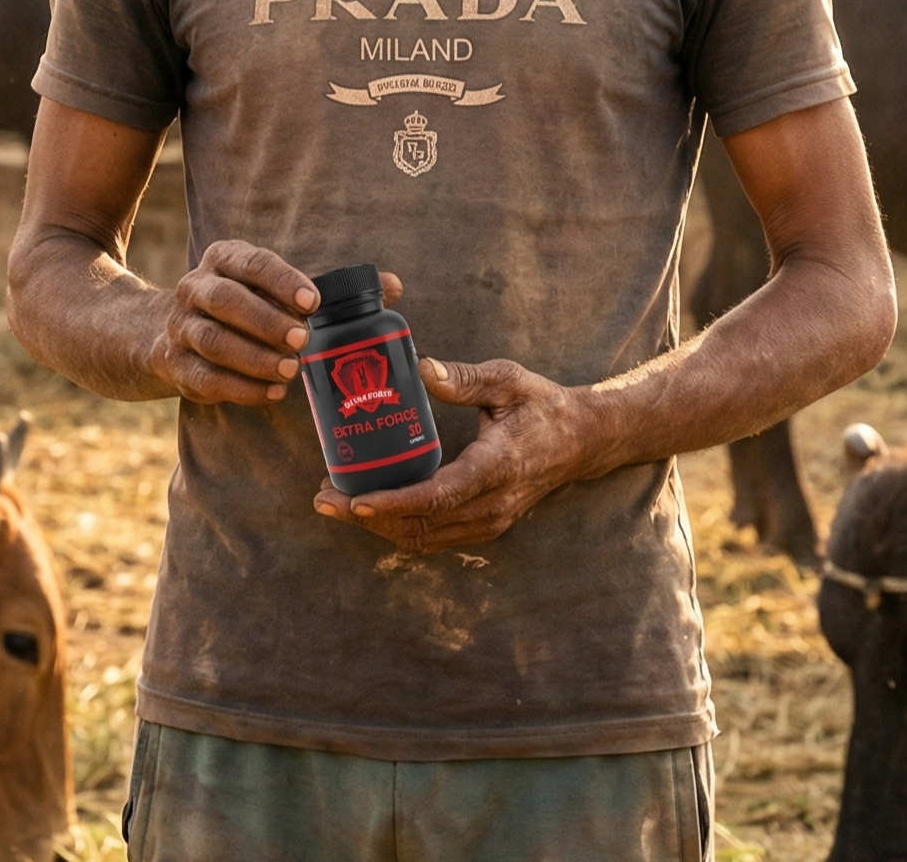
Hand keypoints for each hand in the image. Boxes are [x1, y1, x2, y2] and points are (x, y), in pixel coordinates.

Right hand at [155, 242, 401, 406]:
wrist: (173, 333)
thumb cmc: (248, 305)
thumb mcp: (279, 289)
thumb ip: (332, 288)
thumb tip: (394, 286)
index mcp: (225, 258)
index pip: (253, 263)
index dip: (283, 280)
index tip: (314, 301)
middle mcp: (196, 287)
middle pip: (227, 301)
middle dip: (267, 320)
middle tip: (304, 339)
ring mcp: (181, 327)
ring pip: (214, 341)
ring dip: (255, 358)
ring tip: (291, 371)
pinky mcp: (175, 364)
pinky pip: (206, 378)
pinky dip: (241, 389)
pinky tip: (273, 394)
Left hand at [314, 358, 601, 552]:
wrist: (582, 441)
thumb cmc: (541, 405)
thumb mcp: (507, 379)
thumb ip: (464, 378)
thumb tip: (421, 368)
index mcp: (497, 466)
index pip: (438, 496)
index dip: (393, 502)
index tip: (354, 500)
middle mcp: (493, 504)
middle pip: (421, 525)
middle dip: (368, 517)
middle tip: (324, 497)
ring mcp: (490, 521)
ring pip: (424, 538)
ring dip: (378, 526)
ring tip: (337, 502)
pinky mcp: (485, 526)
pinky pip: (435, 537)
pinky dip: (399, 527)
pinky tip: (372, 508)